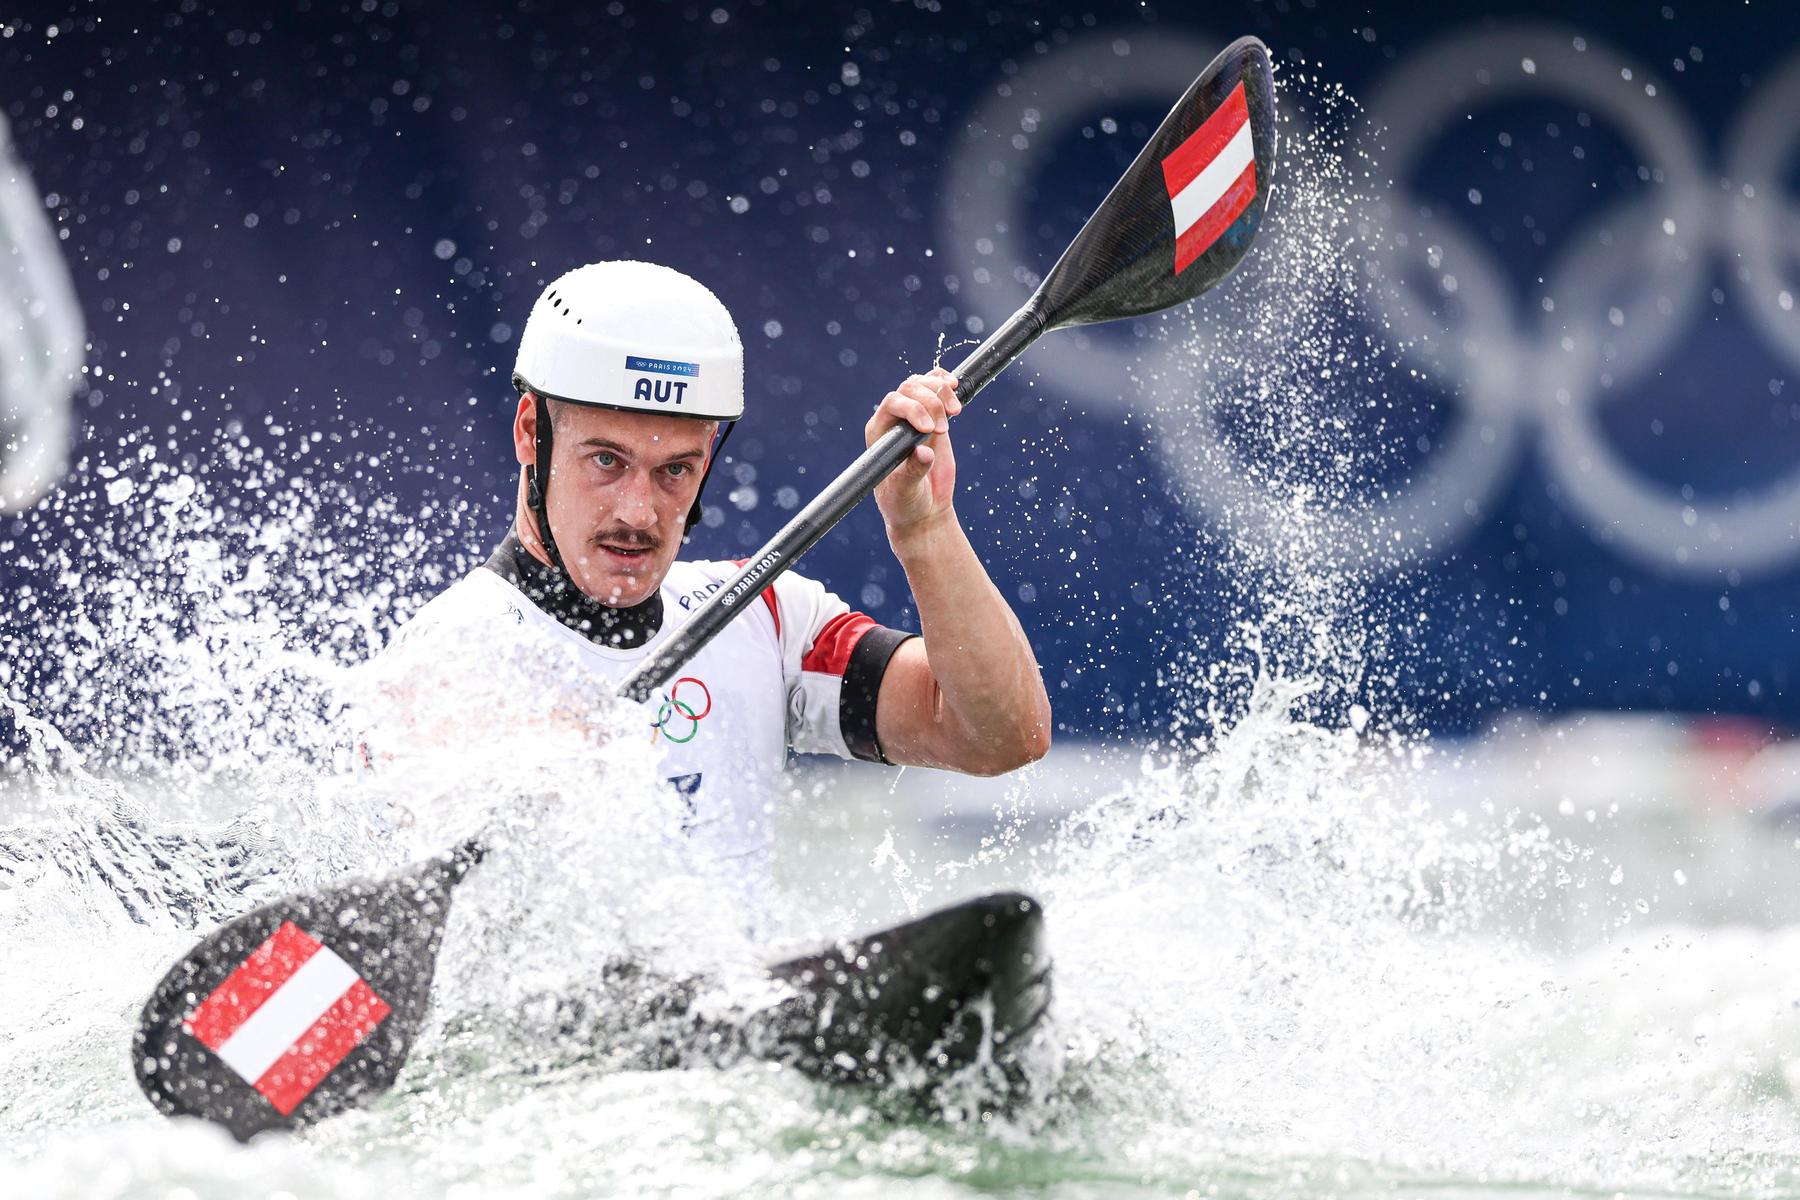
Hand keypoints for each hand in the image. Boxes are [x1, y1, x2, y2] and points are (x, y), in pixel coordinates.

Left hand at [866, 367, 960, 536]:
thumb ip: (913, 471)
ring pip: (924, 384)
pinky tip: (955, 387)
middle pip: (910, 389)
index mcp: (879, 431)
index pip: (892, 403)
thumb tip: (925, 453)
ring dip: (941, 391)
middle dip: (930, 402)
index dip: (912, 408)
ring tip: (954, 411)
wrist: (923, 509)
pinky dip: (946, 382)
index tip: (928, 429)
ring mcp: (915, 415)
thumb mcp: (905, 490)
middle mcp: (895, 419)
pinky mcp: (934, 417)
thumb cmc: (905, 502)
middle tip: (944, 430)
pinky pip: (936, 388)